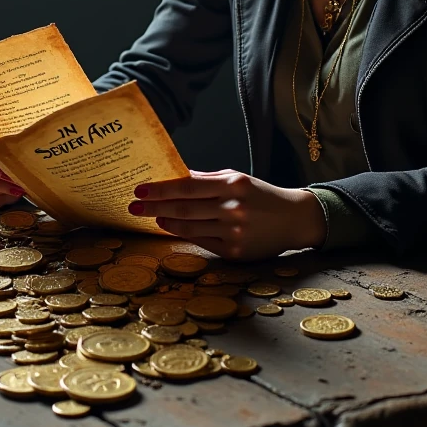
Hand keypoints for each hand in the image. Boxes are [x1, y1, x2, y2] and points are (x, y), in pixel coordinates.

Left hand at [129, 169, 326, 259]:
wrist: (294, 219)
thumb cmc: (261, 196)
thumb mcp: (238, 179)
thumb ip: (207, 179)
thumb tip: (175, 175)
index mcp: (233, 185)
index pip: (188, 186)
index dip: (161, 189)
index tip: (140, 189)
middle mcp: (233, 208)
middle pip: (184, 208)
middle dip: (154, 206)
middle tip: (133, 206)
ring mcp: (234, 232)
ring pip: (190, 227)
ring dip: (166, 221)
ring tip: (151, 217)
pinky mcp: (235, 252)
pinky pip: (201, 242)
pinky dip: (183, 234)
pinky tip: (170, 227)